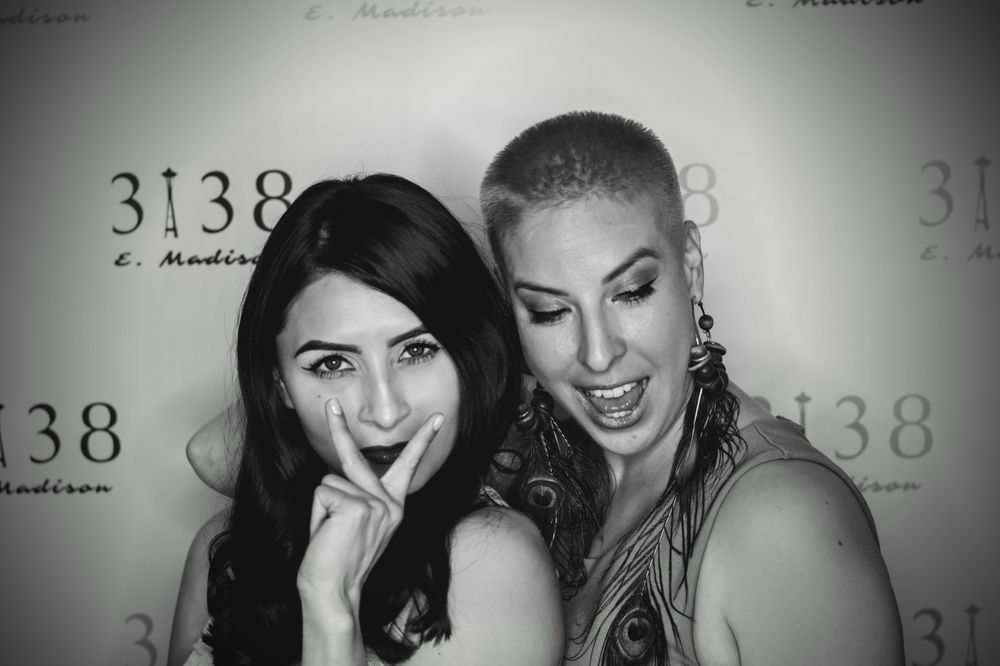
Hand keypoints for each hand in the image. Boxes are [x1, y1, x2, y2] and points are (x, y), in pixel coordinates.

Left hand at [297, 398, 443, 609]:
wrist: (334, 591)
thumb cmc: (339, 560)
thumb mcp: (358, 525)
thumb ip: (359, 498)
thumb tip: (337, 479)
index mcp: (393, 506)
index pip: (408, 466)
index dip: (423, 440)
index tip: (438, 417)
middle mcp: (388, 503)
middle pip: (356, 455)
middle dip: (339, 427)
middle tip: (330, 404)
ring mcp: (374, 504)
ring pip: (329, 483)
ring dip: (322, 508)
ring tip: (329, 534)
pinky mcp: (356, 506)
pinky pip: (323, 493)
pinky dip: (317, 514)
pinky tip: (328, 534)